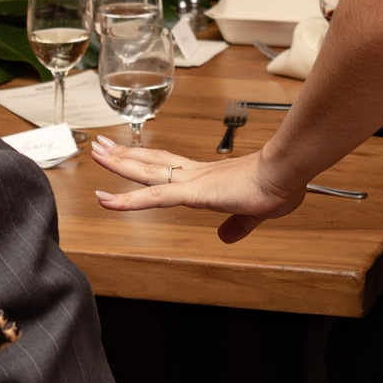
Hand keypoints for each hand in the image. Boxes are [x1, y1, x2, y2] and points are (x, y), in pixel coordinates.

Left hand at [89, 138, 305, 242]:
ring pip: (145, 172)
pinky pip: (153, 197)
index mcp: (205, 177)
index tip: (129, 153)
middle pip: (150, 161)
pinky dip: (127, 199)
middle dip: (123, 154)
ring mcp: (190, 181)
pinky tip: (106, 199)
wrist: (286, 175)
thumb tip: (226, 237)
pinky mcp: (194, 192)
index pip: (167, 164)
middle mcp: (193, 174)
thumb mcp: (252, 212)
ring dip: (118, 164)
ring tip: (96, 153)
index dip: (146, 159)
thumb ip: (237, 225)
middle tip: (100, 145)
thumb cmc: (276, 186)